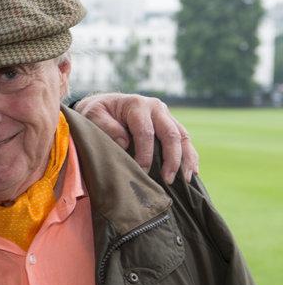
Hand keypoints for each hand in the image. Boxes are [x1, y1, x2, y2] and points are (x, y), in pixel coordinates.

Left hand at [74, 93, 197, 183]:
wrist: (104, 104)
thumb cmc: (96, 112)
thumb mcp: (93, 115)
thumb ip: (106, 127)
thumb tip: (124, 143)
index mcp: (137, 105)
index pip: (145, 132)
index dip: (145, 154)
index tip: (141, 172)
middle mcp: (156, 107)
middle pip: (170, 134)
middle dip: (172, 159)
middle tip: (168, 180)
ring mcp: (165, 115)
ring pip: (183, 136)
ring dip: (186, 159)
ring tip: (186, 179)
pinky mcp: (169, 123)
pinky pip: (184, 138)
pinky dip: (189, 155)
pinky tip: (192, 172)